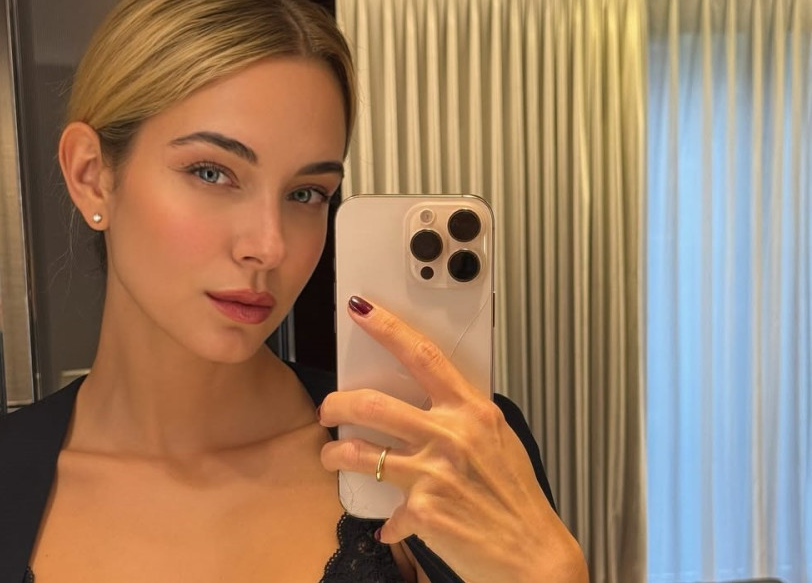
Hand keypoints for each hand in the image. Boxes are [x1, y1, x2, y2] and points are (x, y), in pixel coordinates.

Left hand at [318, 296, 587, 582]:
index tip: (361, 310)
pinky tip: (391, 524)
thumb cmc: (516, 498)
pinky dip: (387, 520)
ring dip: (336, 454)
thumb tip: (426, 404)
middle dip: (337, 404)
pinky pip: (386, 510)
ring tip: (333, 457)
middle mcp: (451, 435)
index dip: (387, 328)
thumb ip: (462, 418)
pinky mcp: (422, 510)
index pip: (423, 356)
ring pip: (358, 452)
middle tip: (329, 408)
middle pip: (372, 403)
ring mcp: (434, 472)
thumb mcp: (498, 441)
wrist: (533, 554)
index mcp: (472, 411)